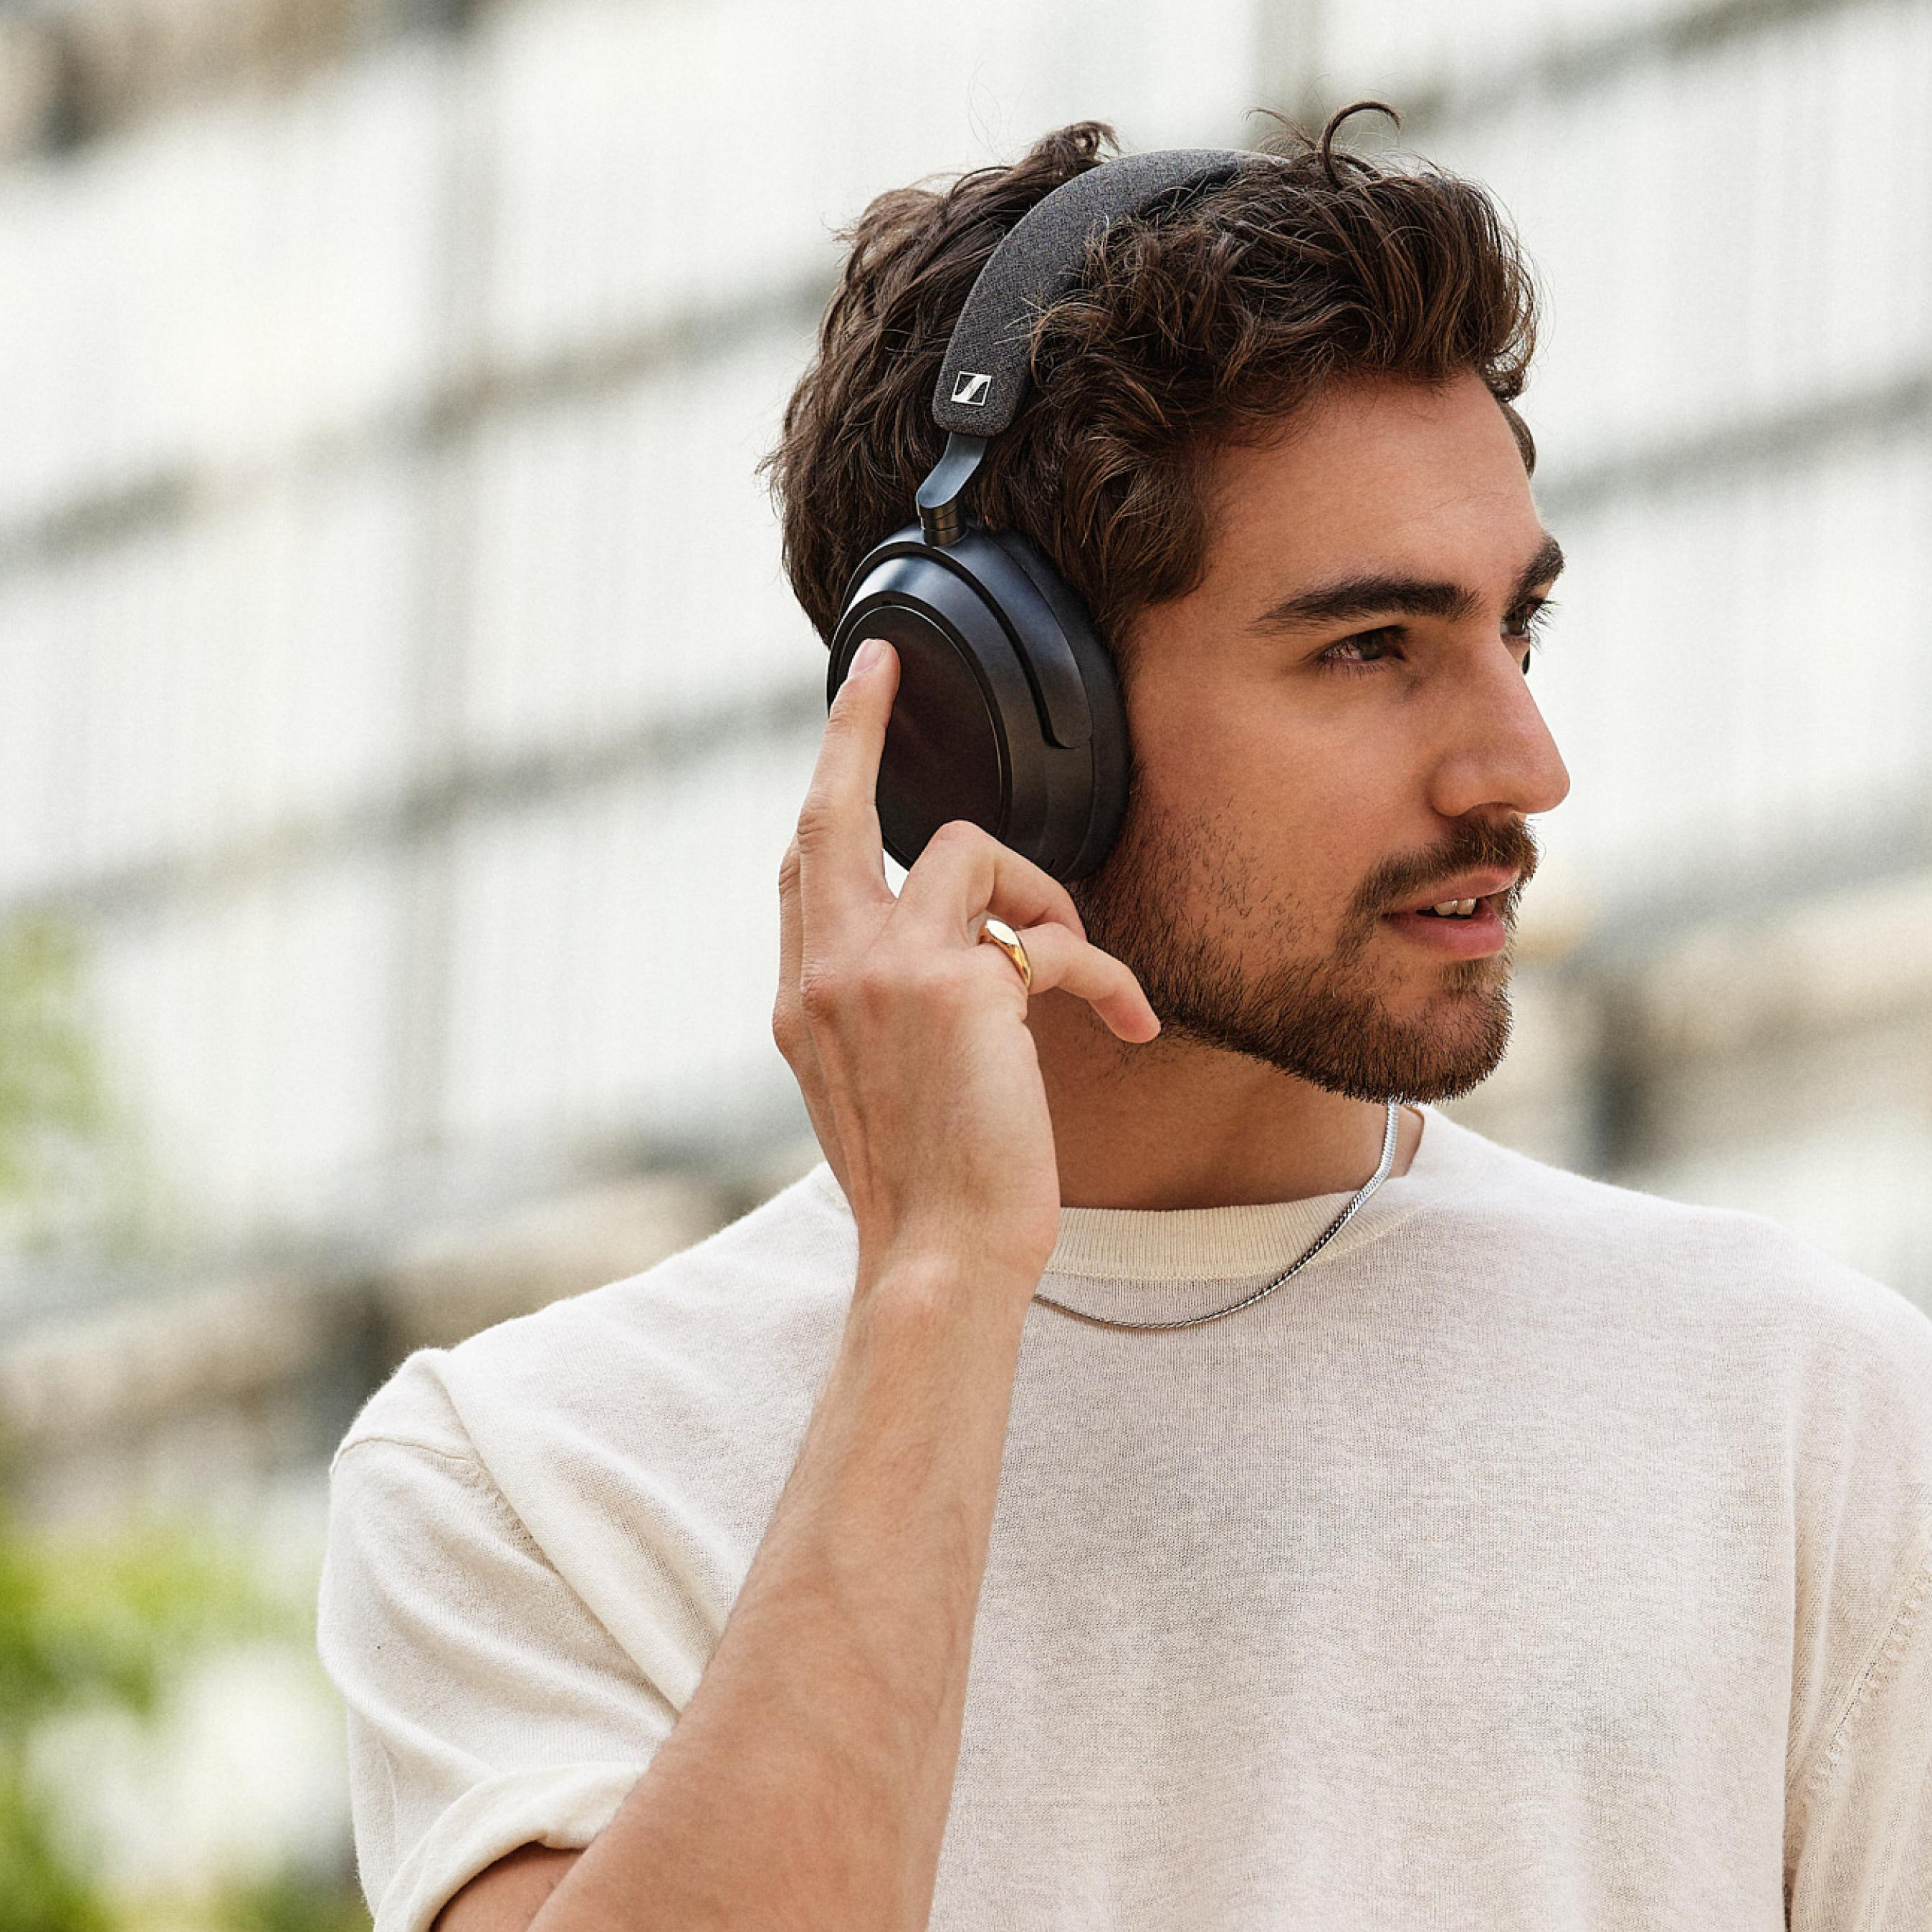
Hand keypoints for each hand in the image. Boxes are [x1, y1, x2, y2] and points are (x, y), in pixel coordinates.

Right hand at [775, 639, 1157, 1292]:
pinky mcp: (961, 986)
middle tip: (886, 671)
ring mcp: (885, 972)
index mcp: (801, 1002)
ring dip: (1041, 898)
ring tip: (1076, 973)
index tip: (851, 711)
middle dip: (857, 723)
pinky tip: (1129, 1020)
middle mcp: (826, 974)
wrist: (940, 1260)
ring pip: (969, 852)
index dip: (826, 779)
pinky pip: (1050, 934)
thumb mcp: (881, 1092)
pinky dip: (1102, 971)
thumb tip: (965, 954)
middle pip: (831, 808)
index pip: (802, 863)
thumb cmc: (932, 1197)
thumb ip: (888, 1009)